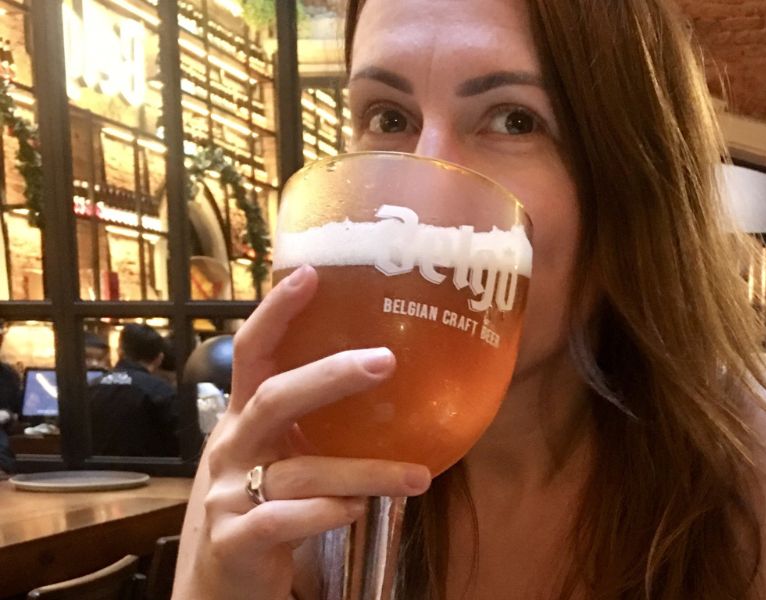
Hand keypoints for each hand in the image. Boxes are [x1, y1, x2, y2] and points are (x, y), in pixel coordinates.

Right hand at [180, 266, 431, 599]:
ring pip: (299, 471)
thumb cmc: (259, 508)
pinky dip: (328, 513)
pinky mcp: (236, 541)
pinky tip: (360, 511)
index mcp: (243, 419)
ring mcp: (226, 495)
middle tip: (385, 362)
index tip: (311, 273)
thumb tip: (393, 389)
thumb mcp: (277, 459)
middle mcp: (230, 448)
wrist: (216, 587)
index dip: (276, 312)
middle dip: (329, 376)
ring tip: (417, 476)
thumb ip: (313, 429)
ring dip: (365, 471)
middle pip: (273, 398)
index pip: (252, 353)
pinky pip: (286, 520)